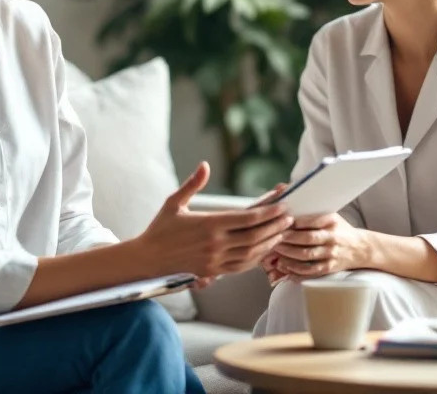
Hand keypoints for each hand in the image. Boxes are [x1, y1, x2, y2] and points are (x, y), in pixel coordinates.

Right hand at [137, 162, 292, 278]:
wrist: (148, 259)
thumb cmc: (160, 228)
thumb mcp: (174, 203)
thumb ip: (192, 184)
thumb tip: (205, 165)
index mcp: (208, 225)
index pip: (246, 219)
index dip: (267, 213)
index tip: (281, 206)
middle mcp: (214, 244)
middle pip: (254, 236)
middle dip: (274, 226)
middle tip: (289, 217)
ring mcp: (215, 260)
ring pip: (251, 253)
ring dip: (270, 242)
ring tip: (282, 232)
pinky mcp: (214, 271)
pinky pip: (241, 266)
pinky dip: (257, 258)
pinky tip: (265, 249)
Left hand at [271, 213, 369, 279]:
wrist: (361, 248)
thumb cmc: (340, 229)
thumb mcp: (331, 216)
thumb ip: (312, 212)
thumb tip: (288, 196)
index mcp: (332, 222)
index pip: (312, 221)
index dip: (295, 222)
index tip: (280, 221)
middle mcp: (332, 238)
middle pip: (307, 239)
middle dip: (288, 239)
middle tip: (273, 237)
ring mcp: (331, 254)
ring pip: (306, 256)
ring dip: (288, 255)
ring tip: (275, 252)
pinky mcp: (329, 268)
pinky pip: (310, 271)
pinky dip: (296, 271)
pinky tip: (284, 268)